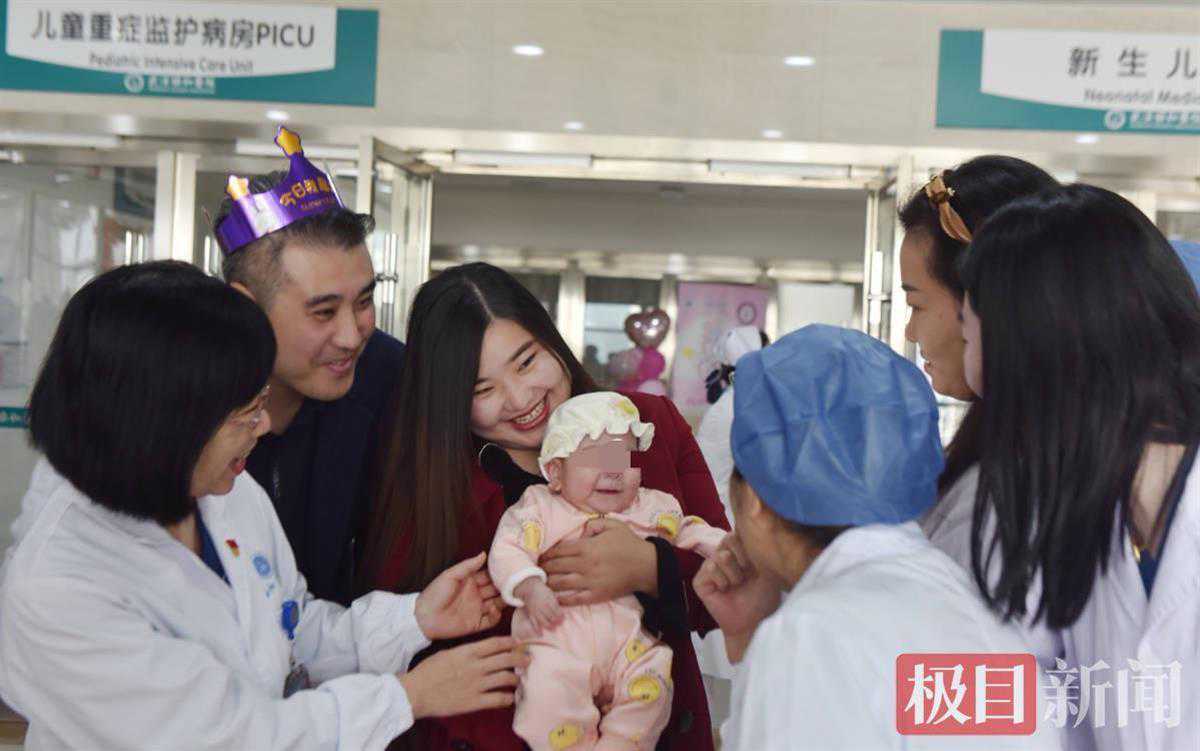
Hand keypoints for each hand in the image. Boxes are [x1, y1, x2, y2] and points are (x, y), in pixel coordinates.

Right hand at [399, 636, 529, 718]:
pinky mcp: (474, 702)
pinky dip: (507, 698)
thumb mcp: (447, 653)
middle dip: (520, 658)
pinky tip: (510, 697)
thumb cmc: (428, 672)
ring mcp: (476, 684)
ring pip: (505, 678)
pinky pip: (498, 699)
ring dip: (515, 678)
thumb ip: (465, 652)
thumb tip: (480, 652)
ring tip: (519, 679)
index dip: (510, 643)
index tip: (518, 643)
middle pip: (506, 659)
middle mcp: (476, 666)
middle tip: (528, 659)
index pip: (496, 643)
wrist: (416, 693)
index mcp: (468, 652)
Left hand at [415, 552, 502, 639]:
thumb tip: (484, 554)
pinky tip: (495, 608)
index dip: (499, 573)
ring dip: (504, 601)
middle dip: (506, 587)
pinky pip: (492, 620)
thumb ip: (468, 566)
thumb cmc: (435, 593)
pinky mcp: (476, 624)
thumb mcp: (451, 575)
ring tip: (510, 597)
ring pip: (498, 604)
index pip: (490, 576)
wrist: (424, 617)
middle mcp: (476, 595)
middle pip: (496, 590)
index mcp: (471, 582)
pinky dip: (497, 615)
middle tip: (516, 584)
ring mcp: (477, 609)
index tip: (510, 570)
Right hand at [515, 578, 562, 634]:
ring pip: (543, 621)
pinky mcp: (531, 613)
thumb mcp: (551, 595)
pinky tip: (541, 634)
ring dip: (549, 626)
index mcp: (549, 600)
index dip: (561, 616)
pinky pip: (534, 622)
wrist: (530, 589)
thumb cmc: (543, 592)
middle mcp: (542, 606)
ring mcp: (536, 610)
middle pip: (551, 617)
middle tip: (560, 623)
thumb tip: (562, 614)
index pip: (557, 611)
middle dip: (557, 622)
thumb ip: (556, 603)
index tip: (564, 618)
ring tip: (554, 628)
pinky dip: (537, 629)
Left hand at [541, 518, 656, 605]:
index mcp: (588, 547)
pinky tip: (553, 598)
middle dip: (543, 568)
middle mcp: (585, 565)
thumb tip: (580, 533)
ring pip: (561, 583)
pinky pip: (574, 599)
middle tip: (535, 569)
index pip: (560, 551)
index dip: (547, 554)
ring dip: (548, 583)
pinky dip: (561, 599)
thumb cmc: (629, 544)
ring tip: (540, 583)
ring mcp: (590, 582)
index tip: (539, 556)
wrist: (647, 566)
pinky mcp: (596, 595)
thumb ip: (593, 524)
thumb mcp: (613, 524)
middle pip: (557, 567)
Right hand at [693, 536, 780, 661]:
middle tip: (748, 575)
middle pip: (729, 538)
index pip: (739, 530)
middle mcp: (723, 554)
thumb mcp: (768, 568)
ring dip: (735, 574)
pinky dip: (723, 580)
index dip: (749, 545)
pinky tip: (726, 590)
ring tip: (738, 585)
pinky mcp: (700, 581)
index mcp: (739, 549)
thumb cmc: (764, 596)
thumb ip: (760, 547)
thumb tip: (756, 525)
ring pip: (721, 556)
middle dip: (743, 558)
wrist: (753, 621)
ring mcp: (710, 566)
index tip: (758, 564)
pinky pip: (710, 568)